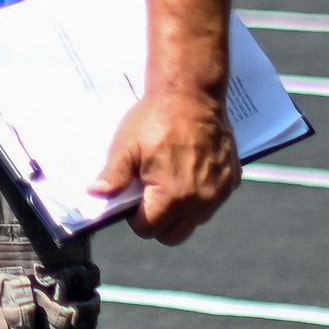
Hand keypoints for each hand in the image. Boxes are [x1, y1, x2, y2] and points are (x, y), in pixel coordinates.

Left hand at [91, 86, 240, 243]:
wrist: (192, 93)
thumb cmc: (156, 118)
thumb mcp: (126, 145)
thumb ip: (113, 176)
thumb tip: (95, 195)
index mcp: (173, 196)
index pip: (149, 229)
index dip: (134, 217)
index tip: (132, 196)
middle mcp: (201, 201)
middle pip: (174, 234)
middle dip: (157, 221)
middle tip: (147, 193)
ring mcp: (220, 192)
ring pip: (195, 220)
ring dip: (180, 210)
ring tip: (167, 180)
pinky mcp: (232, 180)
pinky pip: (213, 202)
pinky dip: (200, 195)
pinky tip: (188, 170)